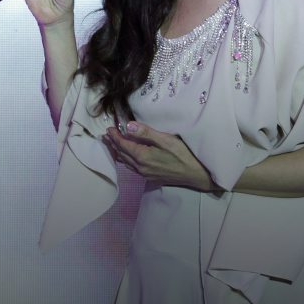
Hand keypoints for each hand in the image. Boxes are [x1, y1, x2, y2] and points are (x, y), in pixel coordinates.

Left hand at [102, 121, 218, 191]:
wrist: (197, 175)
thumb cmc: (184, 155)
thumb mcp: (166, 139)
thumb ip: (146, 132)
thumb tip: (128, 126)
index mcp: (142, 156)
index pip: (123, 144)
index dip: (115, 136)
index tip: (109, 129)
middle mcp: (141, 167)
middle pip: (122, 154)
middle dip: (114, 144)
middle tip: (106, 136)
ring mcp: (146, 174)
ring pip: (127, 163)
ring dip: (118, 153)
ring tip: (112, 146)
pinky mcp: (152, 178)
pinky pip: (133, 169)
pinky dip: (127, 161)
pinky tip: (127, 159)